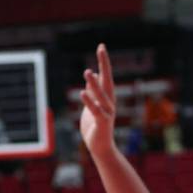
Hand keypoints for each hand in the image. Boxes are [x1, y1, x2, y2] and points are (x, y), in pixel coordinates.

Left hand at [80, 44, 117, 159]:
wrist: (100, 146)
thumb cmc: (95, 126)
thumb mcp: (91, 106)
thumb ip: (93, 93)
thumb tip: (91, 78)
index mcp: (107, 97)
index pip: (106, 76)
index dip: (104, 62)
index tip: (101, 46)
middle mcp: (109, 101)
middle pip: (108, 79)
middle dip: (105, 64)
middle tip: (101, 48)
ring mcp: (107, 111)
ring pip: (101, 94)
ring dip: (95, 83)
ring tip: (87, 71)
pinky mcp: (102, 122)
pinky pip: (96, 110)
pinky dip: (89, 101)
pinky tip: (82, 92)